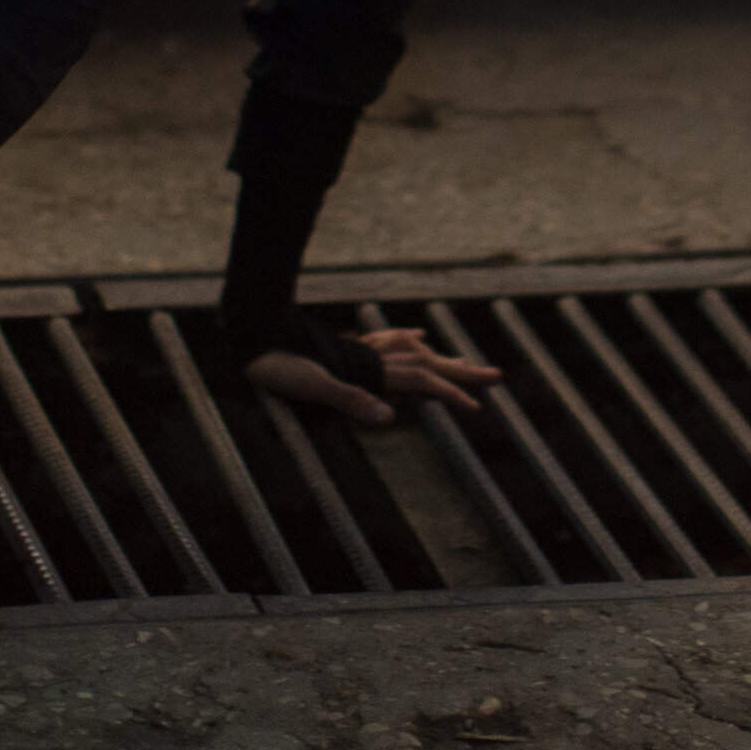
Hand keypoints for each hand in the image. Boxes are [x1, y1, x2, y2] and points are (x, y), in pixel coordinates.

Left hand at [245, 325, 504, 425]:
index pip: (422, 381)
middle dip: (462, 371)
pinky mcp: (348, 348)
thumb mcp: (310, 387)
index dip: (451, 393)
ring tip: (465, 363)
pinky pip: (390, 341)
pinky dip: (410, 341)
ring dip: (441, 358)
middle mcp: (371, 355)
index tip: (478, 408)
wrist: (254, 331)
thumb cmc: (277, 364)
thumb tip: (388, 418)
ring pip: (413, 351)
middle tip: (497, 376)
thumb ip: (350, 399)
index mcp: (368, 369)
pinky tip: (418, 337)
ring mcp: (361, 349)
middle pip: (428, 361)